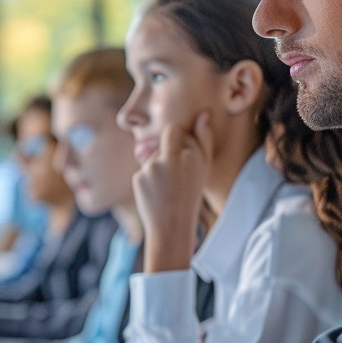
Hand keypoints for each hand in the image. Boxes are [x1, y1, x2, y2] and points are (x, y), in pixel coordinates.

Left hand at [133, 112, 213, 273]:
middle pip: (165, 136)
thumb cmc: (191, 196)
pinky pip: (145, 168)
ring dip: (160, 164)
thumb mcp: (204, 169)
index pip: (175, 130)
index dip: (180, 141)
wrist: (171, 228)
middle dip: (170, 146)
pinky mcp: (138, 178)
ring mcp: (151, 169)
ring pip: (154, 154)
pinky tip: (158, 192)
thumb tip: (203, 114)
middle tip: (176, 169)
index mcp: (189, 157)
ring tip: (168, 186)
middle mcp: (169, 160)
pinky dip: (150, 177)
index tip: (186, 157)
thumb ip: (204, 140)